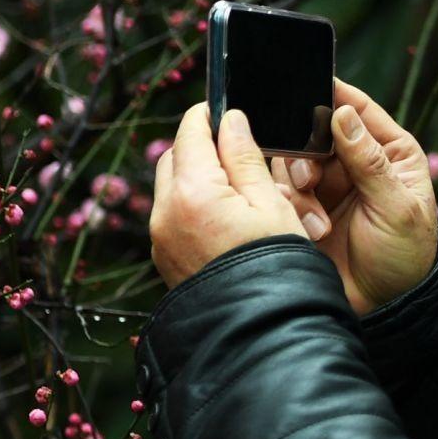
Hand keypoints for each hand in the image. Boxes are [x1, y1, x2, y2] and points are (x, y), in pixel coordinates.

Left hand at [149, 102, 307, 289]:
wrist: (262, 329)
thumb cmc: (277, 265)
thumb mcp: (271, 203)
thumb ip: (245, 157)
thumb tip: (231, 120)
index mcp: (191, 191)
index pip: (190, 132)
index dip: (208, 115)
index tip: (225, 109)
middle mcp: (164, 212)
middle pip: (174, 158)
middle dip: (200, 146)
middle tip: (237, 149)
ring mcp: (160, 238)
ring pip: (170, 188)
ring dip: (195, 177)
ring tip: (238, 187)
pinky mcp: (164, 258)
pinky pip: (171, 217)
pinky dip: (191, 206)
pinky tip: (225, 217)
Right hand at [274, 76, 437, 315]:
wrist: (383, 305)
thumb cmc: (405, 255)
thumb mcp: (396, 208)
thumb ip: (369, 162)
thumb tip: (343, 113)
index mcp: (386, 151)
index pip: (355, 108)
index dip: (330, 96)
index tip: (305, 93)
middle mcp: (351, 161)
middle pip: (311, 130)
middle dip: (304, 151)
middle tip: (309, 178)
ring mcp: (323, 184)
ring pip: (289, 159)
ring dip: (298, 188)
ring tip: (319, 220)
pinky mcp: (301, 207)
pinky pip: (277, 191)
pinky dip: (290, 209)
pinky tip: (312, 231)